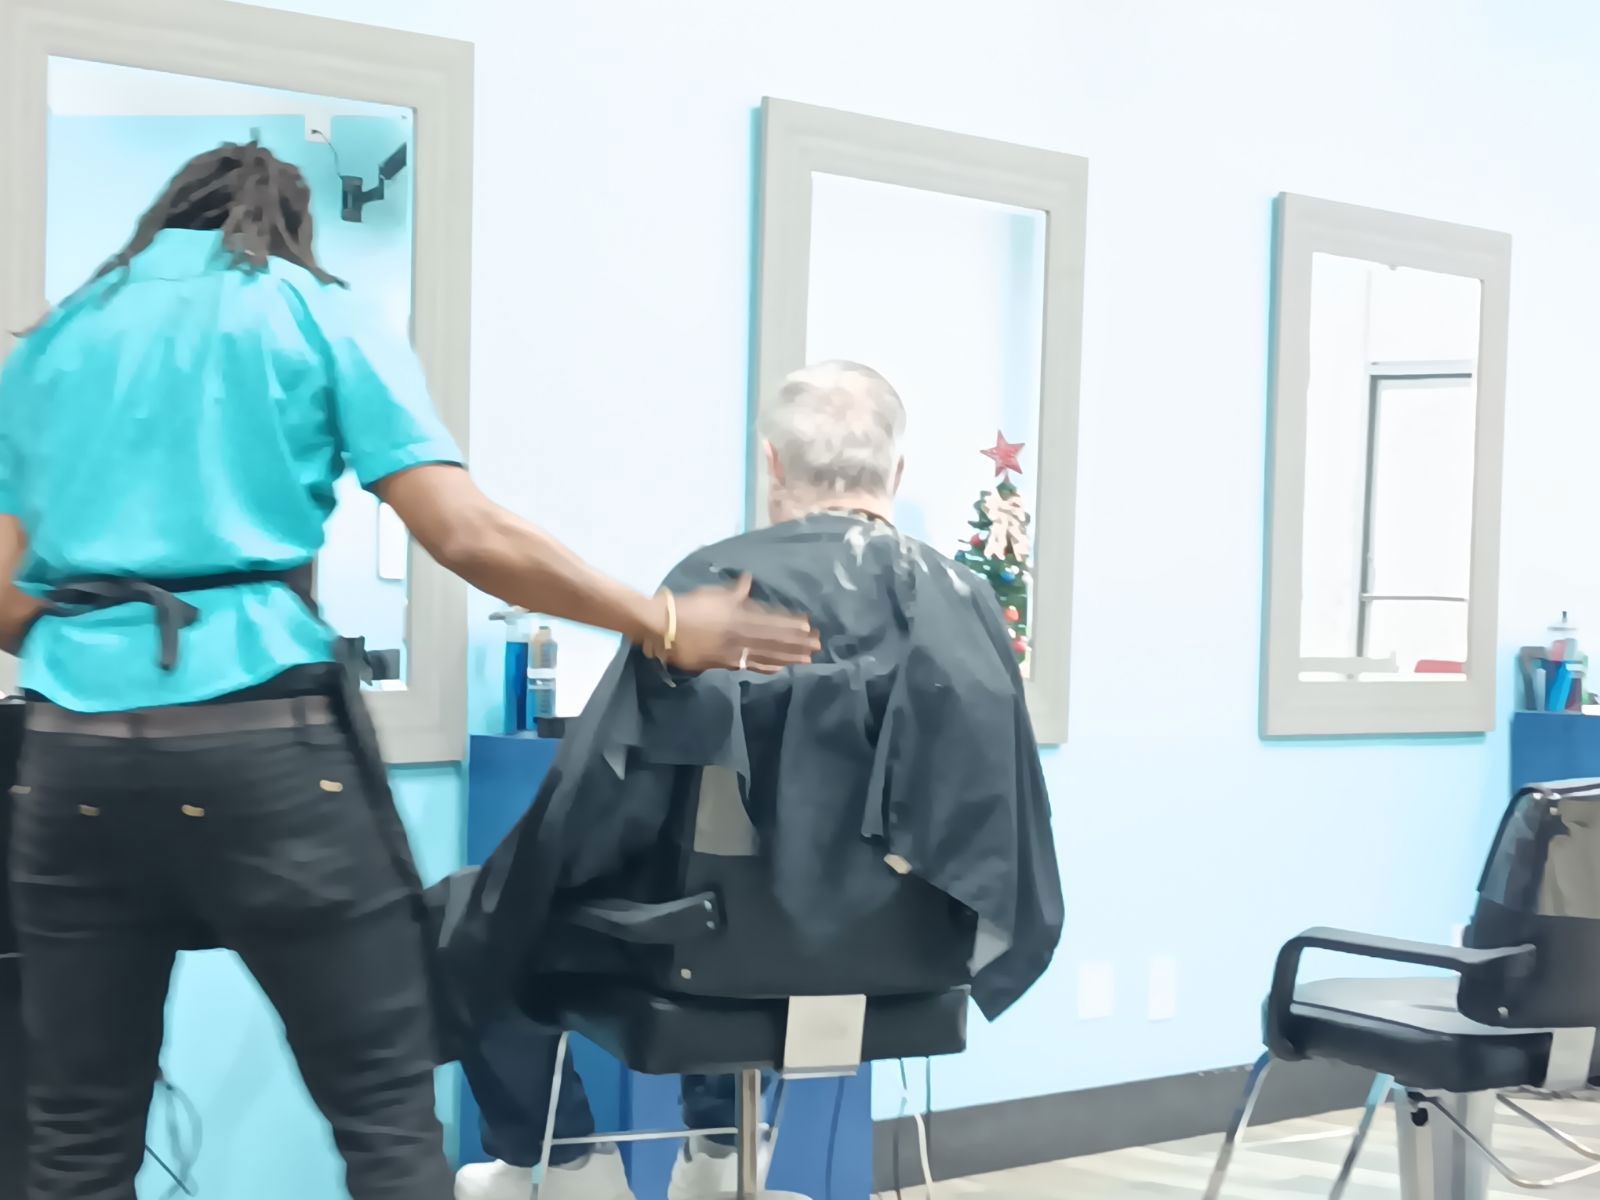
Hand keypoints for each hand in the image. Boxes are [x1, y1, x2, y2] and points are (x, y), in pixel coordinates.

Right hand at [663, 575, 818, 673]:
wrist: (664, 628)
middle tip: (817, 646)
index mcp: (740, 617)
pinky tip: (780, 669)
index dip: (791, 624)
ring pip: (766, 655)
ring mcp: (733, 652)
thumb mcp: (714, 594)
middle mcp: (741, 636)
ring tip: (806, 659)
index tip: (810, 625)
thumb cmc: (688, 606)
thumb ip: (735, 591)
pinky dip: (766, 667)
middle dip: (797, 643)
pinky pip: (750, 665)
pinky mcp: (724, 664)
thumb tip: (749, 580)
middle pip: (775, 641)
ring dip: (788, 657)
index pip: (772, 621)